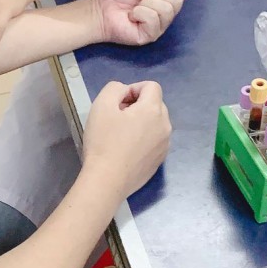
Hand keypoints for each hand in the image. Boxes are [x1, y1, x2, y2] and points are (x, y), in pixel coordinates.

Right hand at [82, 80, 170, 198]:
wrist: (107, 181)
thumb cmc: (103, 142)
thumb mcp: (101, 105)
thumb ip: (115, 88)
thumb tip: (124, 93)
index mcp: (153, 110)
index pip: (151, 86)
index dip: (133, 88)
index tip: (118, 103)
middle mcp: (165, 125)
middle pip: (156, 104)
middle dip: (138, 105)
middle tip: (117, 118)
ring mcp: (165, 145)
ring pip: (156, 123)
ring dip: (141, 122)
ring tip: (121, 135)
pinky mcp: (160, 161)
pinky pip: (154, 141)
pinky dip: (143, 139)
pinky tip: (126, 150)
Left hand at [95, 0, 191, 45]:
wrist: (101, 8)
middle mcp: (168, 13)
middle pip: (177, 0)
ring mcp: (161, 26)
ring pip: (166, 9)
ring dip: (146, 4)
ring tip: (135, 7)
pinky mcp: (152, 36)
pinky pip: (154, 19)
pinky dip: (140, 13)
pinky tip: (132, 16)